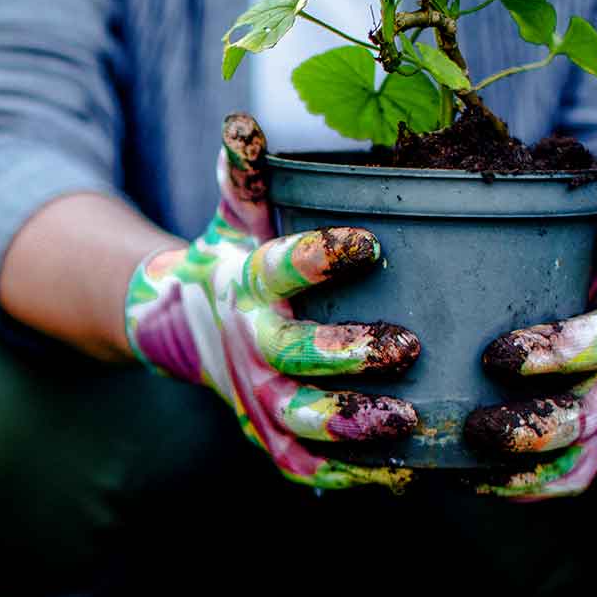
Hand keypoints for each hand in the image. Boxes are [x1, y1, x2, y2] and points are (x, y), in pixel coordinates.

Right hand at [124, 114, 420, 490]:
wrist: (185, 331)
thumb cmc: (237, 261)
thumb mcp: (239, 216)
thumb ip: (249, 174)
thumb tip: (243, 121)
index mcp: (250, 285)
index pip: (281, 268)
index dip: (322, 257)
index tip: (371, 243)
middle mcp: (251, 347)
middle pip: (293, 356)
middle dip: (346, 355)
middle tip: (406, 344)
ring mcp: (261, 400)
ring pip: (303, 419)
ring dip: (354, 423)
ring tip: (410, 417)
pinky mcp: (274, 440)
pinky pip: (310, 466)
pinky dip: (353, 475)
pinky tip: (405, 472)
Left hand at [465, 197, 596, 499]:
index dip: (556, 353)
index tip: (496, 355)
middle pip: (585, 418)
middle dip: (531, 428)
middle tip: (475, 426)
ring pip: (573, 462)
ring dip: (522, 469)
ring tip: (469, 457)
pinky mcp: (589, 451)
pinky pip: (562, 483)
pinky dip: (519, 489)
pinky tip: (468, 480)